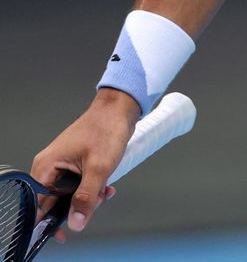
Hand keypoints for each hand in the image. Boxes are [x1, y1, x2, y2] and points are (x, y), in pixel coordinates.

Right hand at [31, 88, 140, 240]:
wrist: (119, 109)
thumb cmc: (106, 128)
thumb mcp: (98, 167)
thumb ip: (86, 197)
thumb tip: (75, 223)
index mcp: (46, 166)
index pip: (38, 205)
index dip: (52, 220)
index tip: (69, 227)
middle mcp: (50, 167)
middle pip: (55, 202)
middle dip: (78, 206)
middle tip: (97, 200)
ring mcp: (62, 166)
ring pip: (69, 196)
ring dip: (88, 198)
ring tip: (105, 190)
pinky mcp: (74, 165)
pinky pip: (78, 186)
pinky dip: (92, 189)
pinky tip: (106, 186)